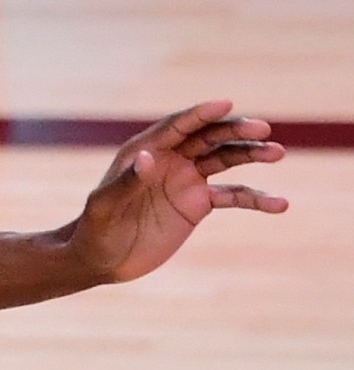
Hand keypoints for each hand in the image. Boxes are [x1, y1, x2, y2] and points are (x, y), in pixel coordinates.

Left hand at [71, 100, 288, 283]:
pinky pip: (234, 195)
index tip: (226, 104)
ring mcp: (188, 179)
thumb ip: (126, 182)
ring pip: (227, 159)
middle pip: (210, 137)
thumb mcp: (104, 207)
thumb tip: (148, 158)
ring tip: (276, 153)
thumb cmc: (94, 230)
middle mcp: (171, 159)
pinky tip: (279, 204)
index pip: (179, 126)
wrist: (99, 260)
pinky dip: (256, 198)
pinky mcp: (199, 203)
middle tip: (262, 130)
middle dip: (236, 130)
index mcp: (146, 151)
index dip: (201, 114)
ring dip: (252, 154)